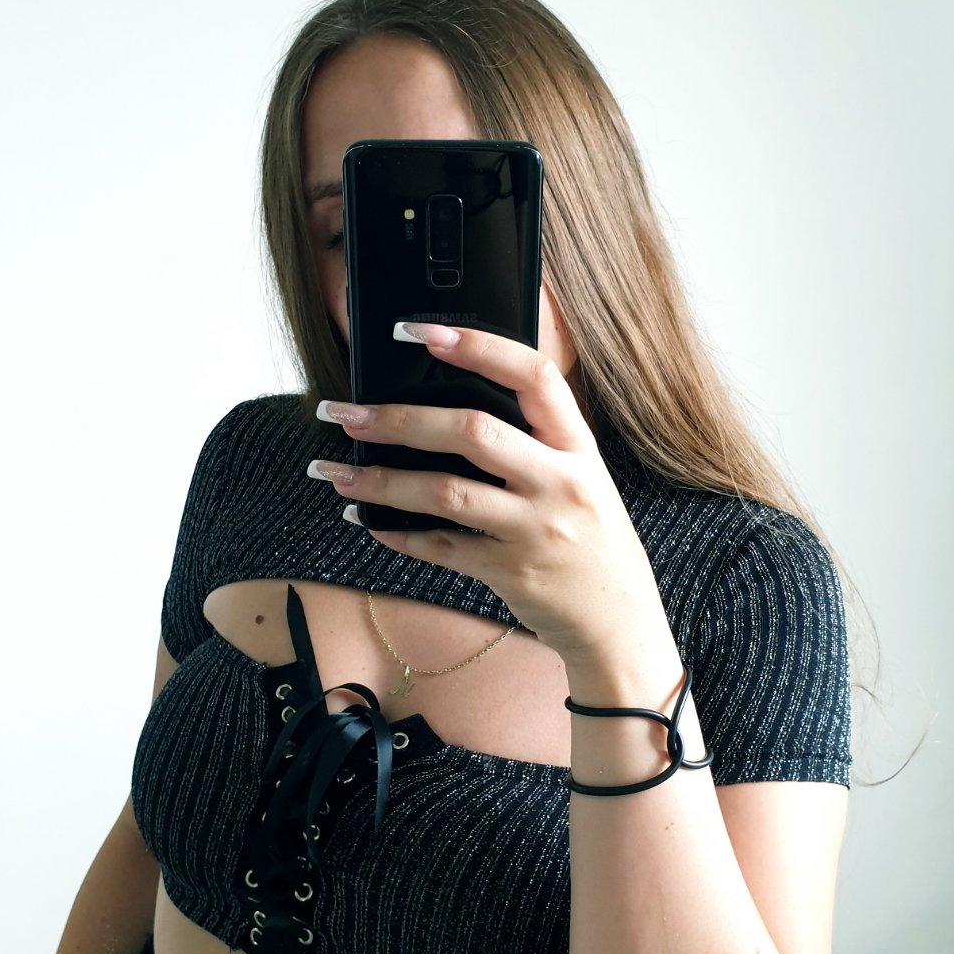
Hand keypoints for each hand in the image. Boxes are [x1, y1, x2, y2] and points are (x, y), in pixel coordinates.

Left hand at [313, 323, 667, 668]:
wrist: (618, 621)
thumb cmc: (591, 538)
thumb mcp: (584, 476)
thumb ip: (537, 440)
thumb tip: (451, 401)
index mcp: (579, 446)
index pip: (533, 376)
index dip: (477, 345)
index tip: (420, 332)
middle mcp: (560, 481)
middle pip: (472, 431)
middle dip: (398, 419)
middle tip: (346, 413)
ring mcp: (536, 529)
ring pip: (444, 492)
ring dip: (381, 481)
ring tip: (335, 471)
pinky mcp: (511, 572)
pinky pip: (441, 547)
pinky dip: (399, 534)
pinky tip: (369, 520)